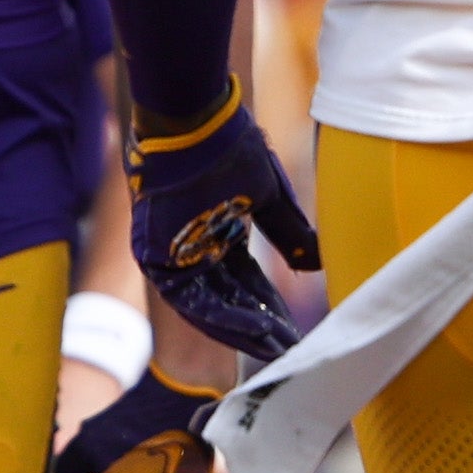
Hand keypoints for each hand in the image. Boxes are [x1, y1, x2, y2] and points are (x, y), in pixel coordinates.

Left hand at [124, 91, 316, 365]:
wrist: (193, 123)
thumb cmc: (229, 147)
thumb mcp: (269, 197)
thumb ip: (288, 233)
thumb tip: (316, 264)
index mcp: (218, 231)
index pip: (245, 280)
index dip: (270, 305)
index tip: (293, 329)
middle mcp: (193, 248)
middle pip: (228, 298)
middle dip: (259, 325)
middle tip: (289, 349)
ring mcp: (172, 254)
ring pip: (208, 305)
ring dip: (242, 327)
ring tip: (275, 348)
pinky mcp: (155, 257)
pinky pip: (190, 299)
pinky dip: (222, 315)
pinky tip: (254, 329)